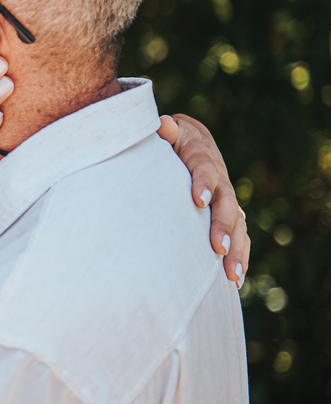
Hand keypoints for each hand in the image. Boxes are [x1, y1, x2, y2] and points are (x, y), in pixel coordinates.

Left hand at [157, 115, 249, 284]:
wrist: (190, 140)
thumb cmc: (169, 139)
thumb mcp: (167, 131)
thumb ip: (165, 132)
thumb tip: (162, 125)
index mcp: (202, 156)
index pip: (204, 168)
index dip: (203, 182)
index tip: (198, 200)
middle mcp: (220, 179)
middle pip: (226, 202)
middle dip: (222, 226)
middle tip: (217, 248)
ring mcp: (227, 198)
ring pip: (238, 224)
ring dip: (236, 249)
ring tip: (232, 274)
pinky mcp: (229, 213)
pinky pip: (240, 235)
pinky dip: (240, 255)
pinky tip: (235, 279)